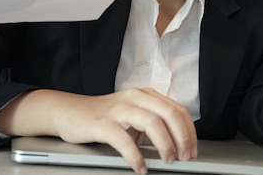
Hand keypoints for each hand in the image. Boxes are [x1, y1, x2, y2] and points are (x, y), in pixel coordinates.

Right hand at [0, 88, 197, 173]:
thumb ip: (153, 125)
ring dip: (165, 144)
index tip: (192, 149)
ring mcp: (118, 108)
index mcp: (146, 95)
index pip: (177, 110)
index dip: (189, 131)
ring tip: (167, 160)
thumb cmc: (104, 117)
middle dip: (182, 138)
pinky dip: (136, 156)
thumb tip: (176, 145)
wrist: (69, 112)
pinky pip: (124, 140)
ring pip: (152, 122)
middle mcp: (135, 97)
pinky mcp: (102, 123)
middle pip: (169, 114)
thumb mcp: (133, 116)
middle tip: (184, 157)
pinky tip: (141, 168)